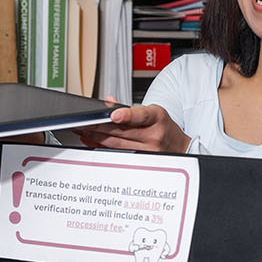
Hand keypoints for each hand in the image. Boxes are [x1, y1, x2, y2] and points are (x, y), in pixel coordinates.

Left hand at [74, 99, 190, 153]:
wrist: (179, 147)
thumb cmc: (164, 127)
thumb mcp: (152, 112)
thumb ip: (129, 108)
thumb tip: (109, 102)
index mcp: (156, 117)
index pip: (141, 116)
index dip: (126, 115)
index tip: (114, 115)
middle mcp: (153, 135)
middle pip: (121, 132)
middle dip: (99, 126)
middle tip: (83, 122)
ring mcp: (148, 150)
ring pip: (116, 144)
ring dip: (96, 137)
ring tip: (82, 131)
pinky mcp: (140, 160)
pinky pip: (117, 153)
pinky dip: (102, 147)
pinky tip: (92, 142)